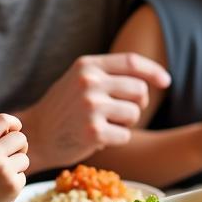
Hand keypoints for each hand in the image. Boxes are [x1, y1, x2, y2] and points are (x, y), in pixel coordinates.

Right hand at [0, 113, 28, 201]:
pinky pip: (23, 175)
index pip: (2, 120)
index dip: (13, 122)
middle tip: (10, 155)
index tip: (16, 127)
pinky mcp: (13, 184)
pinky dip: (14, 181)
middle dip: (19, 145)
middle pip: (20, 137)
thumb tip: (12, 126)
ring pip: (24, 158)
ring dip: (16, 165)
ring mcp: (2, 170)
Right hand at [20, 53, 170, 170]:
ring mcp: (91, 106)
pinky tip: (97, 138)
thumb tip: (157, 78)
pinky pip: (125, 135)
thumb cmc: (64, 108)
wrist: (34, 135)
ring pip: (134, 114)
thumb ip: (110, 75)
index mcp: (87, 66)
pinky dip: (116, 139)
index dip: (153, 71)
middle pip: (139, 89)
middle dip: (136, 103)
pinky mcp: (93, 131)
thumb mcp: (81, 81)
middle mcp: (89, 82)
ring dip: (125, 123)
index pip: (131, 61)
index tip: (166, 81)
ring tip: (103, 124)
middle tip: (118, 112)